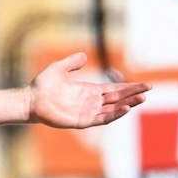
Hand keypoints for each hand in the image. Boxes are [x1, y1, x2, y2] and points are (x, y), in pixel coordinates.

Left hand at [26, 54, 148, 128]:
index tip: (144, 85)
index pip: (114, 89)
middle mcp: (91, 102)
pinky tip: (124, 109)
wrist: (30, 99)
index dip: (129, 88)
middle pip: (117, 99)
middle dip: (132, 95)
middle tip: (147, 91)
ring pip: (112, 109)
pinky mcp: (81, 121)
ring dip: (127, 105)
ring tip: (140, 100)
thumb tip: (84, 56)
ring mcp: (87, 112)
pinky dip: (113, 115)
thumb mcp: (59, 68)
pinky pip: (101, 119)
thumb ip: (72, 63)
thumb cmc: (43, 85)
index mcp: (90, 91)